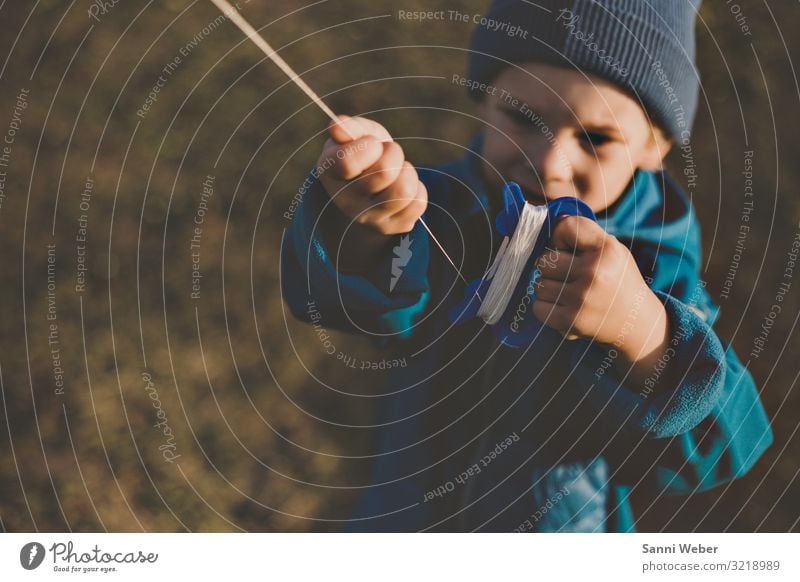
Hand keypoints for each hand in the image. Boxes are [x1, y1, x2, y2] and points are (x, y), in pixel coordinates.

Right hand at [318, 115, 426, 235]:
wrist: (370, 184)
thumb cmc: (362, 151)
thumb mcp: (355, 135)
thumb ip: (348, 128)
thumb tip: (337, 125)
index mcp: (330, 173)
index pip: (348, 163)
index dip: (369, 146)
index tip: (372, 143)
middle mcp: (345, 201)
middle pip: (385, 172)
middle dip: (394, 153)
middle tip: (388, 153)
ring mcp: (368, 218)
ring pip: (404, 191)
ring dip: (408, 172)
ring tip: (398, 170)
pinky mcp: (390, 227)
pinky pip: (418, 203)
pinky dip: (417, 189)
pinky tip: (401, 187)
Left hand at [532, 216, 668, 368]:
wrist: (635, 323)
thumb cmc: (617, 280)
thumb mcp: (611, 250)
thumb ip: (584, 234)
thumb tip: (552, 220)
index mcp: (607, 250)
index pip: (565, 227)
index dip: (559, 237)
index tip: (566, 248)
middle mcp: (595, 273)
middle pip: (544, 260)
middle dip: (552, 267)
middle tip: (568, 275)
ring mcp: (582, 298)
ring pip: (538, 285)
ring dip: (549, 289)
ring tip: (568, 292)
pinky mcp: (571, 321)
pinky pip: (538, 307)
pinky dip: (546, 308)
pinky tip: (564, 307)